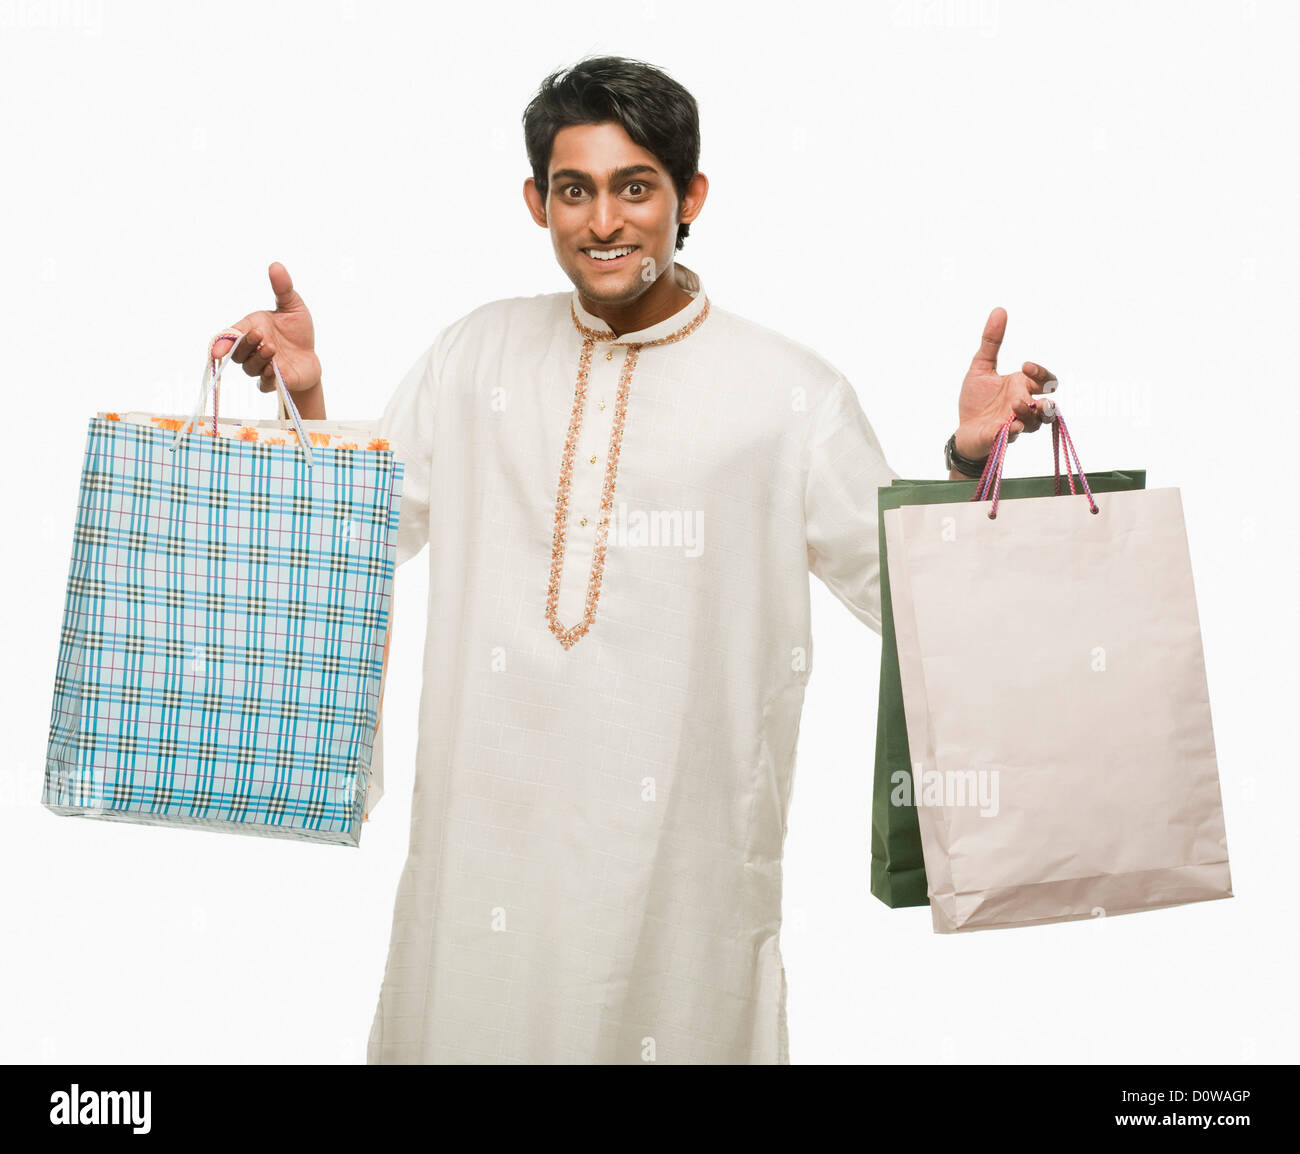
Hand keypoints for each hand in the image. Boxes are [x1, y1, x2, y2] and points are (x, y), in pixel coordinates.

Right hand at [212, 262, 320, 398]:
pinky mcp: (273, 383)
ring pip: (249, 367)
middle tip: (261, 336)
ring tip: (272, 349)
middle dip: (246, 344)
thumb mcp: (293, 307)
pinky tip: (275, 370)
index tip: (217, 350)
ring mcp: (260, 367)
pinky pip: (263, 384)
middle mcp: (251, 350)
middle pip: (237, 353)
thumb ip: (283, 289)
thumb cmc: (297, 332)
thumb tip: (276, 265)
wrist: (311, 358)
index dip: (221, 343)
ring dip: (259, 358)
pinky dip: (267, 377)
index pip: (229, 337)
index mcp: (250, 329)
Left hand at [955, 307, 1055, 458]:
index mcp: (1023, 388)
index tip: (1025, 365)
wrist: (964, 430)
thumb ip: (991, 342)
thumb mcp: (981, 367)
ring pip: (1038, 422)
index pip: (1047, 380)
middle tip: (1026, 392)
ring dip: (1031, 414)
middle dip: (1043, 397)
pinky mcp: (1003, 438)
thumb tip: (999, 310)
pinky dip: (1016, 430)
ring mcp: (1017, 423)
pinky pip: (1016, 436)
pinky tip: (1010, 425)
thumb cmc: (976, 401)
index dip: (1042, 372)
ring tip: (1016, 405)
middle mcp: (1026, 407)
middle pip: (1050, 404)